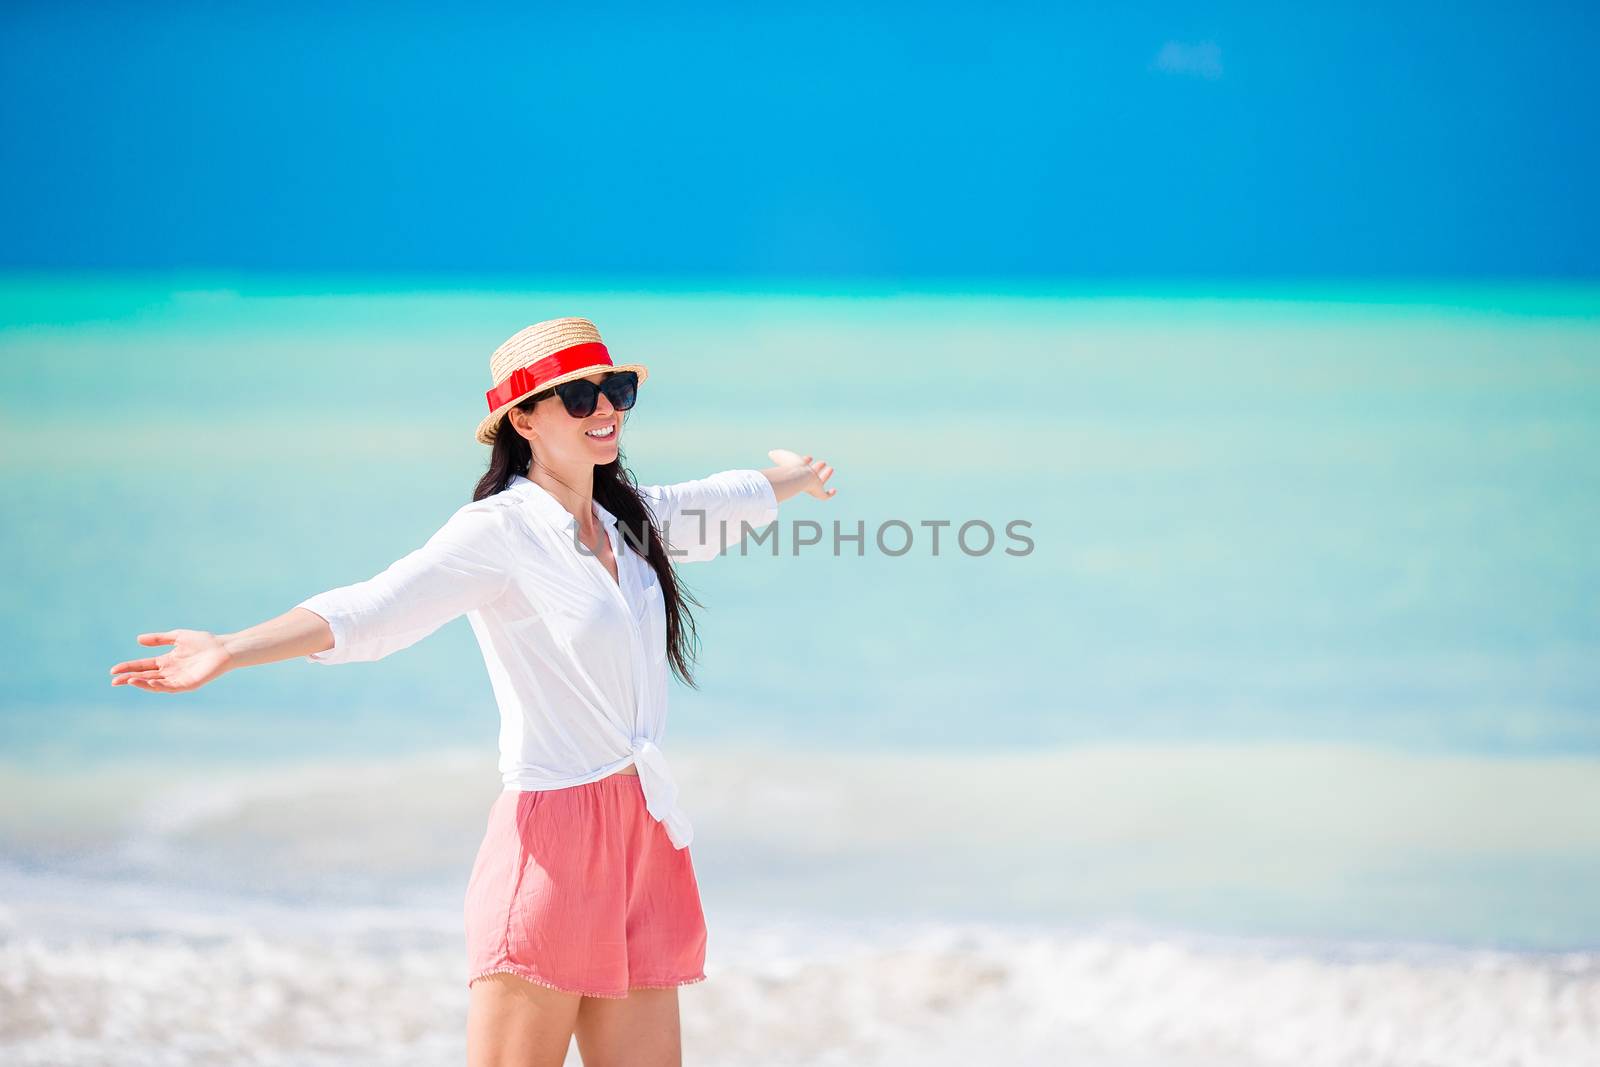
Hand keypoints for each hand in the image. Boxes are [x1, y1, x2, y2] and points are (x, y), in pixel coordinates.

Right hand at [109, 629, 232, 692]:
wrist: (224, 648)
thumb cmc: (204, 641)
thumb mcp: (177, 637)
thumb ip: (159, 639)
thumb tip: (138, 639)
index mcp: (167, 661)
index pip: (143, 666)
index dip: (129, 668)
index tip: (113, 670)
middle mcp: (170, 672)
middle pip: (146, 676)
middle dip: (129, 678)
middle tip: (114, 680)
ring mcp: (179, 679)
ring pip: (156, 684)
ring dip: (142, 683)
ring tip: (129, 680)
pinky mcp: (188, 684)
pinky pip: (171, 687)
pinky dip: (160, 686)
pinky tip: (150, 682)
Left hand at [768, 449, 835, 499]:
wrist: (798, 477)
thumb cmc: (790, 467)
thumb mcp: (782, 456)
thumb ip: (776, 455)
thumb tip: (770, 453)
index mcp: (797, 471)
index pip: (801, 466)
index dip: (805, 461)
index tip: (809, 456)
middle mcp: (805, 479)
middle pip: (812, 474)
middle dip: (817, 467)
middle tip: (822, 462)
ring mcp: (812, 487)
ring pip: (820, 482)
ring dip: (825, 476)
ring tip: (831, 468)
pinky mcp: (818, 493)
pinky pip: (825, 496)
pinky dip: (830, 494)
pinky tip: (834, 490)